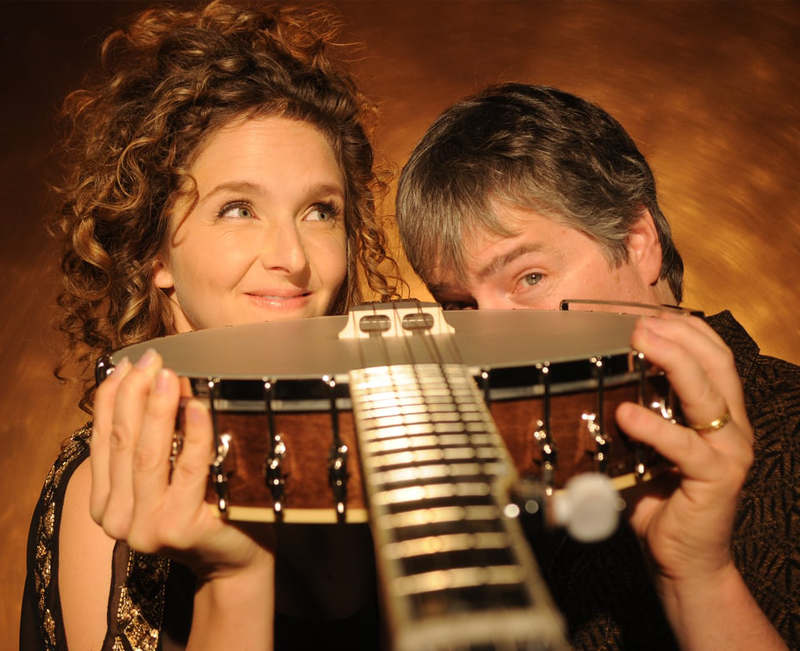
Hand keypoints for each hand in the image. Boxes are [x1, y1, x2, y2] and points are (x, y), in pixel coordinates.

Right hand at [89, 349, 273, 579]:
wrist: (234, 559)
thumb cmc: (202, 509)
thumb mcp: (165, 476)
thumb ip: (149, 442)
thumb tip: (147, 379)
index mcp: (104, 503)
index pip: (102, 439)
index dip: (113, 398)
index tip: (128, 363)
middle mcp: (116, 519)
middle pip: (123, 442)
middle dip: (135, 395)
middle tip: (152, 360)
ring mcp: (146, 527)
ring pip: (149, 455)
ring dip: (159, 410)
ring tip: (169, 376)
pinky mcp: (179, 528)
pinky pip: (189, 471)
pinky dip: (193, 436)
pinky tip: (198, 407)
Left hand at [616, 313, 753, 584]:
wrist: (683, 557)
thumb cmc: (661, 497)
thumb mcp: (647, 445)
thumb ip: (636, 412)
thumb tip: (592, 379)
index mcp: (721, 412)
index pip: (713, 355)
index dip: (684, 328)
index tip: (648, 312)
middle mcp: (733, 426)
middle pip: (715, 363)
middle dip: (679, 334)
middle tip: (640, 321)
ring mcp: (729, 450)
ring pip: (709, 393)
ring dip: (674, 361)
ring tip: (641, 341)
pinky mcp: (718, 478)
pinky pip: (686, 445)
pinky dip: (655, 427)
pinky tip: (626, 415)